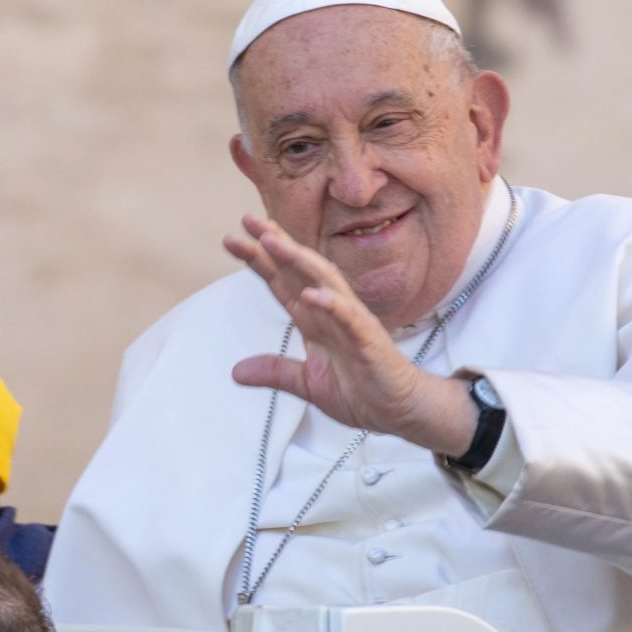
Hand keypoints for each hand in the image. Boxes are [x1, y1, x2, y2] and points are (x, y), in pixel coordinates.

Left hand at [223, 215, 477, 458]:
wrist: (398, 412)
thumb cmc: (360, 392)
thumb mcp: (307, 383)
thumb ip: (275, 372)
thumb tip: (235, 372)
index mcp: (314, 320)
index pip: (282, 282)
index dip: (259, 260)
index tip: (233, 239)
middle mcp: (331, 312)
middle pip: (299, 270)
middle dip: (275, 244)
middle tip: (248, 220)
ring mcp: (352, 322)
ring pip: (325, 281)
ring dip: (299, 260)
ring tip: (272, 241)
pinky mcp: (369, 340)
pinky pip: (350, 317)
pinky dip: (331, 304)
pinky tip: (311, 294)